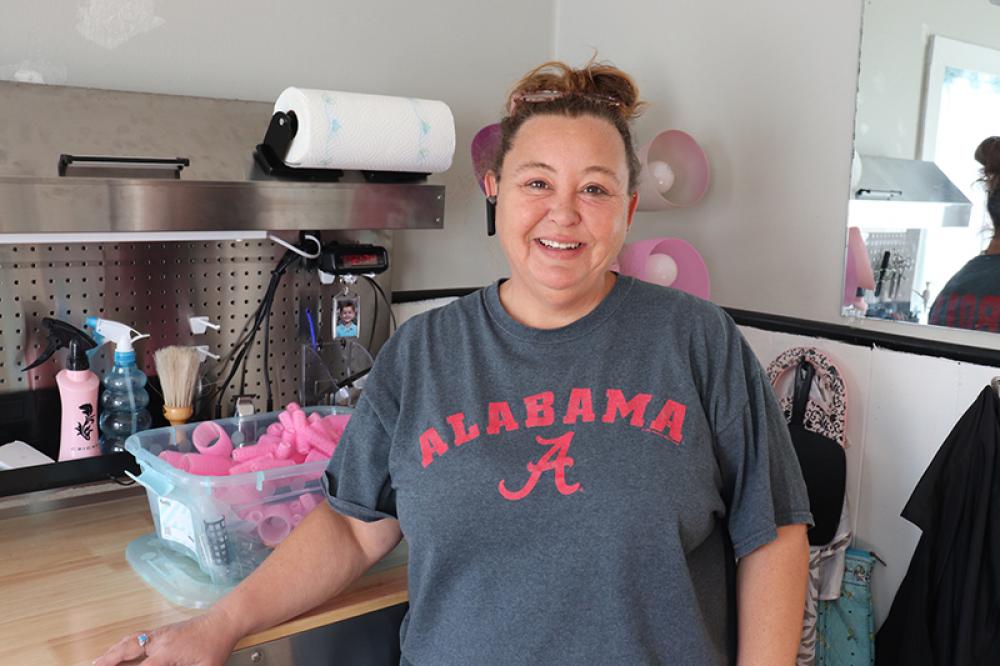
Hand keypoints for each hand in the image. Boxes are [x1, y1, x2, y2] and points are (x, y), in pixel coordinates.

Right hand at [92, 610, 240, 665]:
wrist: (223, 621)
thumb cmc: (216, 644)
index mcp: (167, 652)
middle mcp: (159, 640)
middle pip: (126, 650)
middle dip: (107, 661)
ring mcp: (159, 633)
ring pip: (129, 641)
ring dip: (112, 651)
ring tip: (97, 661)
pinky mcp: (162, 630)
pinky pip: (136, 636)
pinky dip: (122, 643)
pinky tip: (117, 648)